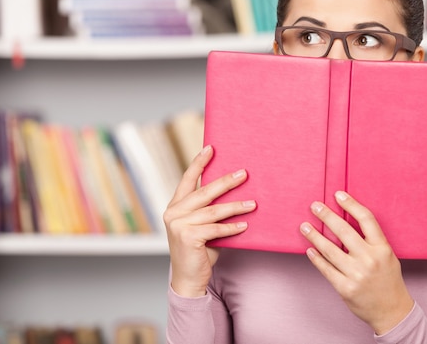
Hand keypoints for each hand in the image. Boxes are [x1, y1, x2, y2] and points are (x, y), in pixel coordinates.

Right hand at [163, 145, 255, 296]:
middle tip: (244, 173)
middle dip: (226, 182)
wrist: (189, 278)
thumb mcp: (202, 225)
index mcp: (175, 206)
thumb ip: (210, 210)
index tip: (211, 148)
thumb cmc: (199, 249)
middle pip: (204, 192)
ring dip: (235, 207)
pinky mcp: (187, 237)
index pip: (187, 179)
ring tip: (253, 204)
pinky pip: (215, 229)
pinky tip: (245, 226)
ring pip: (213, 211)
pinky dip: (232, 228)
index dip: (199, 163)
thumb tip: (236, 192)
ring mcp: (178, 225)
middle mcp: (173, 213)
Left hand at [300, 191, 413, 334]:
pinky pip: (326, 269)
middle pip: (344, 231)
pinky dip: (316, 259)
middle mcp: (370, 259)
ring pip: (330, 250)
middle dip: (327, 216)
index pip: (366, 219)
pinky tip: (310, 250)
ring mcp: (356, 274)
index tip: (338, 195)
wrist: (392, 311)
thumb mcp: (387, 256)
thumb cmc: (388, 280)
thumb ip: (370, 240)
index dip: (351, 205)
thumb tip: (345, 221)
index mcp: (382, 248)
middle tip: (315, 206)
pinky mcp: (345, 288)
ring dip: (314, 236)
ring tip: (304, 227)